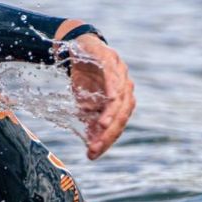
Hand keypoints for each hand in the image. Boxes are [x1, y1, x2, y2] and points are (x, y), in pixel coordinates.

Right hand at [66, 35, 135, 159]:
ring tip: (102, 126)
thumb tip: (92, 147)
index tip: (93, 154)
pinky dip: (113, 87)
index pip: (117, 125)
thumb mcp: (85, 104)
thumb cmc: (85, 78)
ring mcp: (120, 73)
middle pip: (122, 115)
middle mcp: (125, 88)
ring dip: (112, 113)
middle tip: (95, 147)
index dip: (106, 141)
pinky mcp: (110, 58)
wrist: (76, 46)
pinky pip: (114, 75)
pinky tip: (110, 98)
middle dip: (109, 133)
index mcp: (122, 101)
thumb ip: (91, 122)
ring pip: (120, 97)